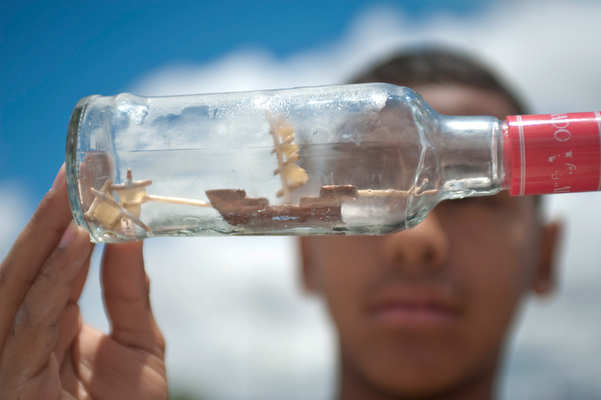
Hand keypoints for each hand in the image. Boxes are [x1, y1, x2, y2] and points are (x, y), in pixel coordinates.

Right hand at [0, 165, 167, 399]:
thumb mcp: (139, 345)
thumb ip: (129, 292)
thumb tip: (128, 232)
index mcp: (50, 327)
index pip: (48, 266)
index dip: (62, 221)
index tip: (83, 177)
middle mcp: (23, 338)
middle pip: (26, 269)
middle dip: (49, 218)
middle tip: (75, 169)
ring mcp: (13, 362)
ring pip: (18, 287)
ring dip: (45, 237)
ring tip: (73, 194)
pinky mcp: (14, 383)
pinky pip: (28, 325)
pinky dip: (50, 282)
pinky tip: (72, 245)